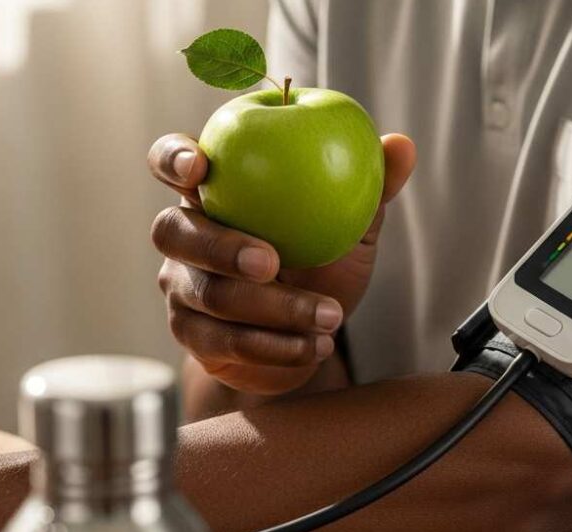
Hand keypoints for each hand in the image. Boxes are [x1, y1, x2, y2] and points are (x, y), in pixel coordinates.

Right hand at [148, 133, 415, 394]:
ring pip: (210, 295)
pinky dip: (276, 346)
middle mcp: (185, 234)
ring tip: (330, 316)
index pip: (170, 159)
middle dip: (221, 246)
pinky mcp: (191, 335)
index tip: (200, 168)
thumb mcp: (351, 226)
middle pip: (174, 231)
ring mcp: (182, 285)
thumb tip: (400, 145)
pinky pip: (225, 341)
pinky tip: (315, 345)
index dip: (173, 158)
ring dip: (274, 307)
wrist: (310, 335)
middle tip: (271, 262)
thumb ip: (369, 186)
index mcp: (215, 191)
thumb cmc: (324, 265)